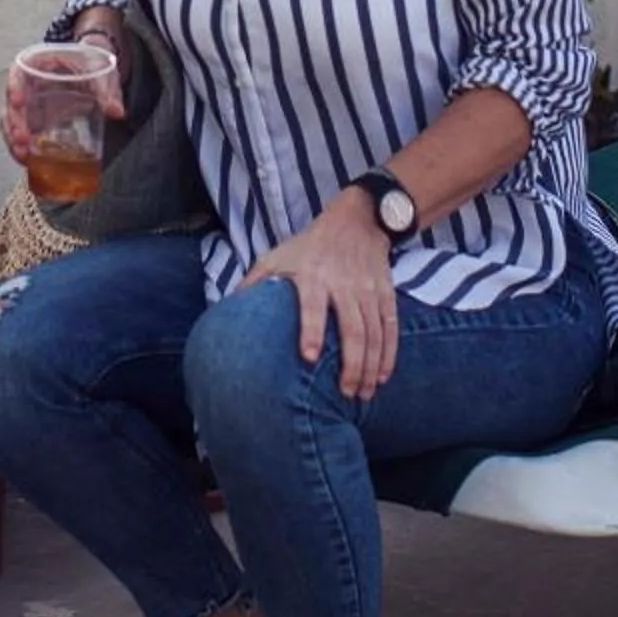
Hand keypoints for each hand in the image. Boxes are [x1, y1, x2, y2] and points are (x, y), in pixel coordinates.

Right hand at [0, 18, 128, 164]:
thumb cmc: (91, 63)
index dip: (14, 86)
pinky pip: (22, 134)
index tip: (18, 102)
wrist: (91, 68)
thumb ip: (107, 89)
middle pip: (11, 103)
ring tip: (23, 156)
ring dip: (13, 140)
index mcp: (38, 64)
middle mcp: (27, 84)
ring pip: (11, 121)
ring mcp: (29, 104)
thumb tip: (116, 112)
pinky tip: (28, 162)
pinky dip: (23, 148)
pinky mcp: (34, 120)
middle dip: (14, 123)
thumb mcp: (100, 70)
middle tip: (23, 140)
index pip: (18, 72)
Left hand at [238, 191, 398, 399]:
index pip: (313, 306)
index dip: (312, 330)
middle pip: (353, 329)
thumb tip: (227, 311)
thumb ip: (254, 283)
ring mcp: (368, 290)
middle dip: (352, 364)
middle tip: (345, 394)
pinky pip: (390, 327)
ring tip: (362, 395)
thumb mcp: (277, 256)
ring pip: (374, 333)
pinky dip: (389, 354)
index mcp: (312, 275)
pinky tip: (382, 377)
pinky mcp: (385, 293)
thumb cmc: (308, 246)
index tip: (309, 358)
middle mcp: (343, 284)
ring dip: (371, 366)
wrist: (356, 221)